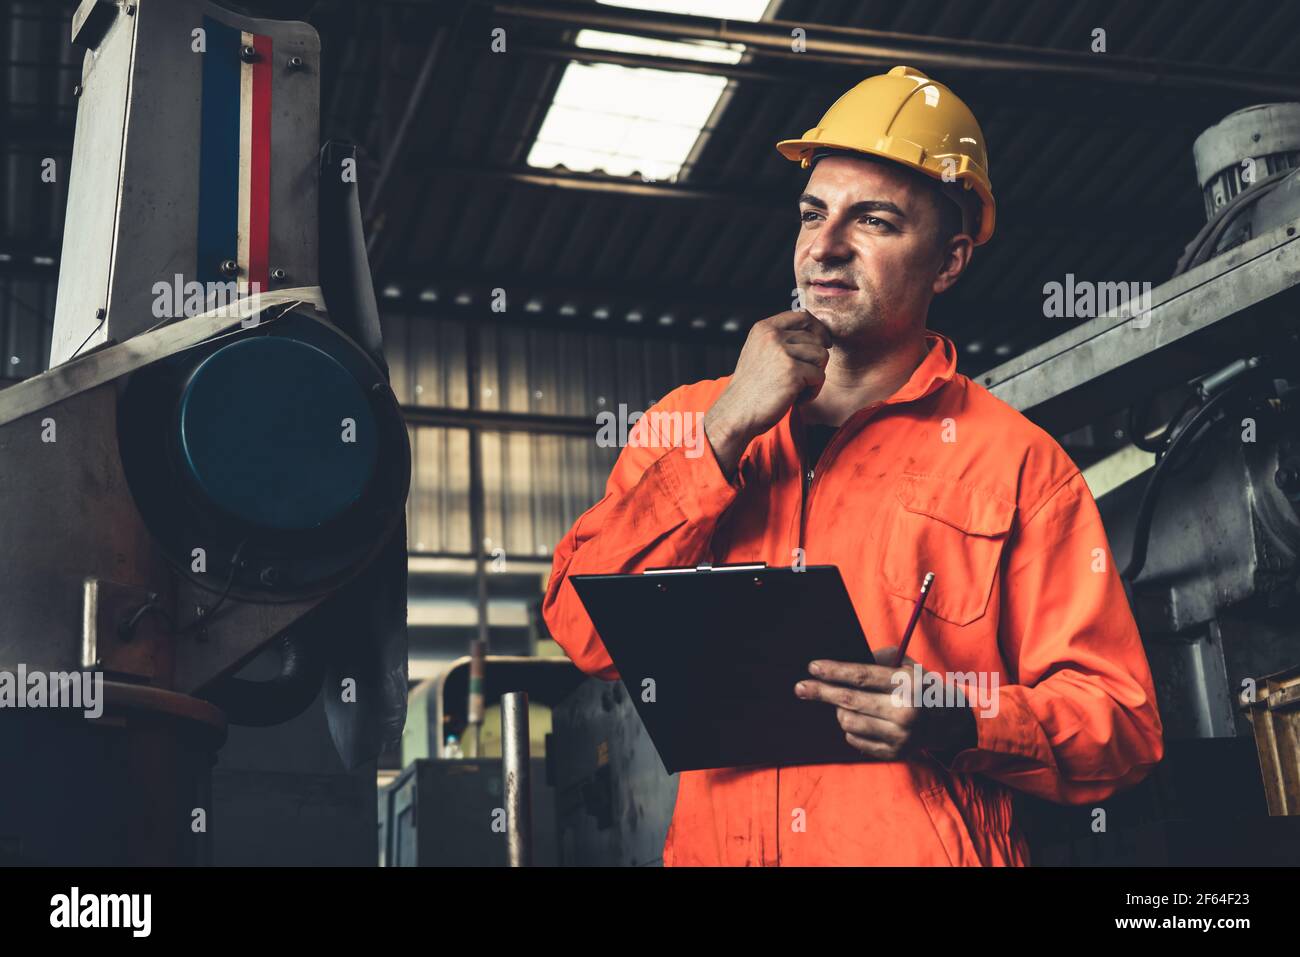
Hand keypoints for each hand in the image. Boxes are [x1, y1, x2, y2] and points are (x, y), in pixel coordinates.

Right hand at [704, 310, 829, 477]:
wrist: (737, 413)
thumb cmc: (751, 388)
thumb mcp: (759, 352)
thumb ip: (780, 339)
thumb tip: (814, 329)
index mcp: (764, 328)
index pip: (802, 316)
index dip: (818, 329)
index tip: (823, 343)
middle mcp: (773, 335)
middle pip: (816, 339)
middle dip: (814, 361)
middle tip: (800, 380)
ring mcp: (782, 352)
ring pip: (821, 356)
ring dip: (814, 376)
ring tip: (797, 389)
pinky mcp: (793, 371)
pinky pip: (820, 376)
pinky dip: (812, 391)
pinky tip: (795, 398)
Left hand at [793, 647, 975, 759]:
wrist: (951, 724)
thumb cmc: (922, 688)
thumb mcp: (909, 666)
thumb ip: (881, 659)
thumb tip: (846, 661)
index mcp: (908, 685)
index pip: (862, 677)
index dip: (834, 671)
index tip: (813, 667)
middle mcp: (905, 712)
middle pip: (850, 701)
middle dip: (821, 692)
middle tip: (800, 688)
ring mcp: (900, 737)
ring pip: (849, 722)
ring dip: (841, 711)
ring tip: (846, 704)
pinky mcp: (895, 754)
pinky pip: (855, 741)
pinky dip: (852, 729)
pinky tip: (862, 720)